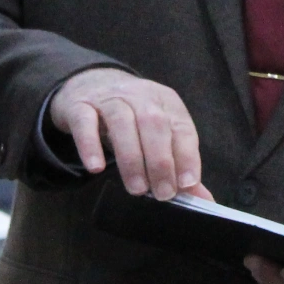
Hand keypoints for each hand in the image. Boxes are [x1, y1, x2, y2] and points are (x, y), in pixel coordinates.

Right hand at [49, 68, 212, 200]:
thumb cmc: (131, 114)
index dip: (187, 155)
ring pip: (122, 122)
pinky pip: (85, 123)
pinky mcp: (79, 106)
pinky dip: (90, 145)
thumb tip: (203, 200)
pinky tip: (96, 168)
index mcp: (165, 101)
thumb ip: (177, 164)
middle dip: (161, 161)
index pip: (181, 126)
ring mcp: (108, 98)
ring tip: (137, 188)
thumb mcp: (157, 131)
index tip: (187, 183)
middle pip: (154, 123)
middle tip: (162, 194)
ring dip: (132, 158)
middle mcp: (140, 95)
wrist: (90, 83)